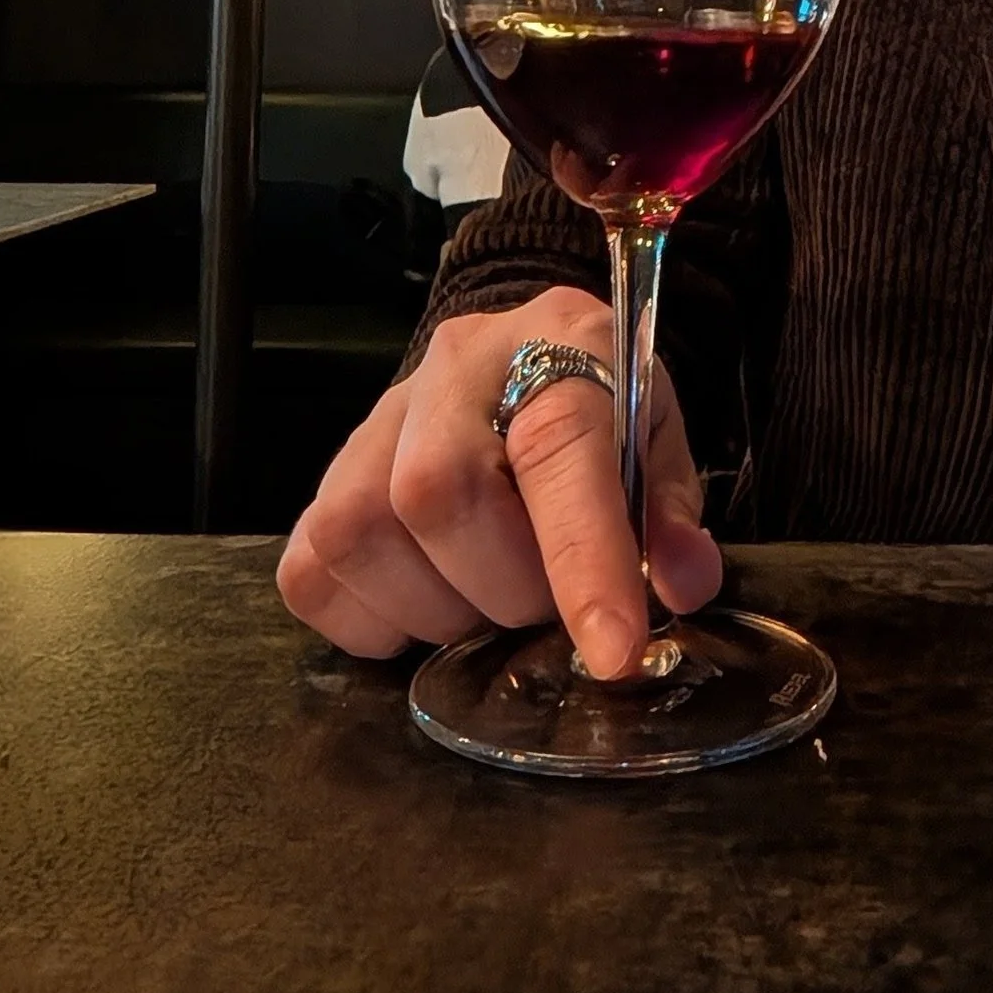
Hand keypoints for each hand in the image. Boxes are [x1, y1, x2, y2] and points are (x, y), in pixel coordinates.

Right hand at [276, 285, 724, 676]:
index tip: (611, 651)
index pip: (558, 445)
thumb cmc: (597, 405)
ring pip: (362, 534)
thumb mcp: (659, 437)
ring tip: (486, 600)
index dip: (584, 558)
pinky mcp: (327, 476)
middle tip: (543, 602)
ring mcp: (377, 419)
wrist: (522, 354)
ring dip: (437, 610)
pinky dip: (371, 620)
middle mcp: (454, 368)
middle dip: (507, 587)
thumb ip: (670, 510)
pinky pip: (312, 571)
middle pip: (440, 493)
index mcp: (558, 340)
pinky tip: (426, 604)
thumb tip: (681, 584)